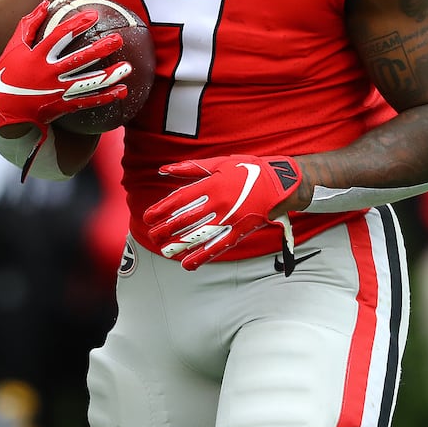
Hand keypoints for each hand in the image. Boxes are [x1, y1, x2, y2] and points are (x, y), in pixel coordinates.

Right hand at [0, 0, 129, 135]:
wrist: (3, 109)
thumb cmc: (8, 73)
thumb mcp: (14, 46)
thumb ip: (29, 24)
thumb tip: (46, 3)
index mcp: (37, 56)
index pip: (60, 37)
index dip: (77, 25)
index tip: (93, 15)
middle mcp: (49, 73)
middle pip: (79, 60)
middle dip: (100, 49)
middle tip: (118, 39)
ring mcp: (57, 91)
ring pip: (87, 83)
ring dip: (109, 76)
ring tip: (127, 68)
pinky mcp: (62, 106)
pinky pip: (87, 102)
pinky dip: (105, 97)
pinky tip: (122, 92)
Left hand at [142, 154, 301, 272]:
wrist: (279, 184)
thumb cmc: (247, 169)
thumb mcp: (218, 163)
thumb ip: (190, 168)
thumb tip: (164, 170)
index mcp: (212, 184)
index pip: (180, 200)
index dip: (162, 210)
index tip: (148, 217)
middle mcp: (218, 203)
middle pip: (186, 219)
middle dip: (166, 229)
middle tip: (152, 235)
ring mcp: (229, 219)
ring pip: (199, 236)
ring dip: (180, 245)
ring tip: (164, 250)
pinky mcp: (239, 232)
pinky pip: (218, 247)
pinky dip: (202, 256)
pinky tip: (187, 264)